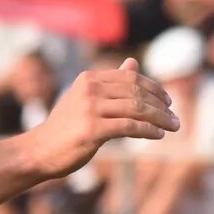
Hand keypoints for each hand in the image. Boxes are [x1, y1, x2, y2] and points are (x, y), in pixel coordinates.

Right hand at [25, 59, 178, 178]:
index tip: (167, 102)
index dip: (154, 88)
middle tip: (175, 118)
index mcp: (89, 79)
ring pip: (136, 109)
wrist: (39, 151)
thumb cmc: (65, 128)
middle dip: (160, 106)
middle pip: (136, 92)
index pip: (131, 78)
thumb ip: (111, 83)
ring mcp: (90, 108)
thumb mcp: (86, 99)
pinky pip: (129, 127)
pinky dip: (148, 131)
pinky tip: (158, 135)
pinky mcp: (92, 129)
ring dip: (159, 119)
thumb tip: (133, 62)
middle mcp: (90, 89)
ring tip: (173, 127)